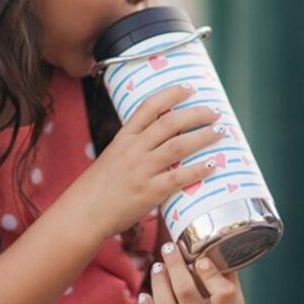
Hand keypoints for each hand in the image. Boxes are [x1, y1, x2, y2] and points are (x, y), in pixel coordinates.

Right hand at [74, 84, 224, 241]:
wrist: (82, 215)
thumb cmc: (98, 188)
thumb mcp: (113, 157)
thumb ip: (136, 146)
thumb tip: (164, 137)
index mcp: (123, 138)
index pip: (149, 106)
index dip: (171, 94)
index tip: (190, 88)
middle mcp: (133, 149)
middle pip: (170, 122)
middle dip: (196, 114)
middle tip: (215, 112)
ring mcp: (141, 170)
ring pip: (179, 146)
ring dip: (203, 136)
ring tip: (221, 132)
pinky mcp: (149, 192)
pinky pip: (179, 177)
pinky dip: (198, 169)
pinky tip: (213, 165)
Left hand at [138, 242, 250, 303]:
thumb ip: (229, 282)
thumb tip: (219, 247)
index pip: (222, 294)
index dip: (211, 273)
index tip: (201, 257)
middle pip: (186, 294)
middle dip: (175, 266)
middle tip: (169, 247)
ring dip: (159, 282)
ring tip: (158, 266)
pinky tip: (145, 295)